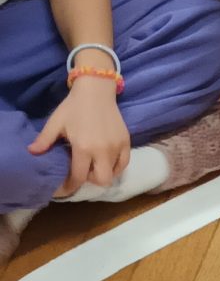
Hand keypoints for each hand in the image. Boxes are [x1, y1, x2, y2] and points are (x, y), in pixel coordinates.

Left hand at [32, 79, 130, 195]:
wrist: (97, 90)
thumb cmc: (74, 107)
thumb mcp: (55, 123)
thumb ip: (44, 140)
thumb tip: (32, 152)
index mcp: (84, 148)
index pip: (79, 177)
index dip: (69, 187)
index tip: (62, 189)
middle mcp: (103, 150)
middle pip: (102, 180)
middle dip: (89, 181)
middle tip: (80, 173)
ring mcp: (117, 146)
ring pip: (114, 173)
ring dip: (102, 173)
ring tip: (92, 166)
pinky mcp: (126, 141)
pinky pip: (124, 163)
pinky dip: (115, 167)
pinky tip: (105, 161)